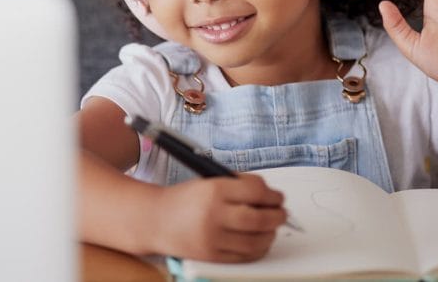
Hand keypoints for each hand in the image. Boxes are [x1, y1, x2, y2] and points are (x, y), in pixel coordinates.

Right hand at [152, 173, 287, 261]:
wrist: (155, 220)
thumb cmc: (186, 199)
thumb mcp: (209, 182)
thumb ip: (239, 186)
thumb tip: (270, 196)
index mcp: (214, 189)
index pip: (256, 190)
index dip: (272, 194)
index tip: (277, 196)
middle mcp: (214, 214)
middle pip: (259, 218)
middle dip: (278, 215)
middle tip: (282, 213)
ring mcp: (213, 238)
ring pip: (256, 240)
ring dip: (270, 233)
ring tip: (271, 227)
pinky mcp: (212, 256)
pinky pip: (244, 256)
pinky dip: (258, 249)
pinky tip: (259, 240)